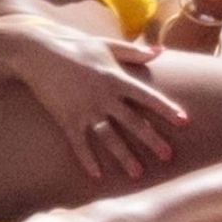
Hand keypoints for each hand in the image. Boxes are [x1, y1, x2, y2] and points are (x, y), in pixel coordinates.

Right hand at [10, 22, 186, 179]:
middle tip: (169, 157)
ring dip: (124, 156)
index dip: (166, 109)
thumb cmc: (75, 45)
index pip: (148, 97)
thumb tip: (159, 51)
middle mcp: (104, 96)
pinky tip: (97, 176)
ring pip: (109, 137)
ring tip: (138, 174)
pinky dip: (87, 159)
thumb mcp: (106, 45)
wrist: (38, 51)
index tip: (184, 121)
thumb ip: (133, 52)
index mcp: (116, 78)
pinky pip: (79, 143)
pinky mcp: (66, 118)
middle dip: (152, 140)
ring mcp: (85, 109)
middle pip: (133, 122)